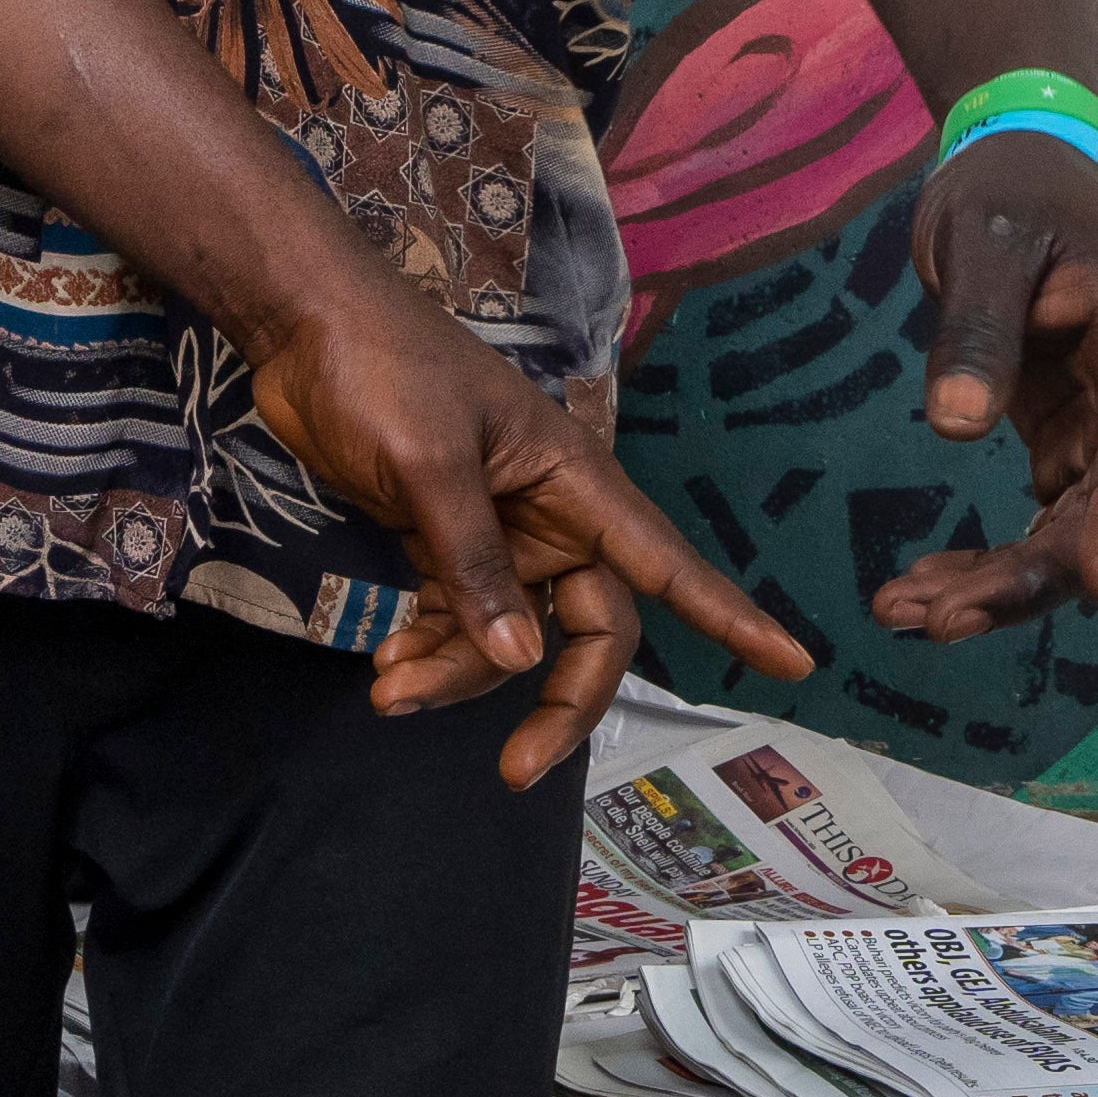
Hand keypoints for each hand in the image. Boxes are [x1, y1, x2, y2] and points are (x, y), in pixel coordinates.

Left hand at [226, 241, 815, 785]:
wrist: (305, 326)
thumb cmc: (383, 371)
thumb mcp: (429, 464)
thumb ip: (474, 561)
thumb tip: (522, 659)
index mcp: (575, 483)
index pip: (668, 563)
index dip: (731, 616)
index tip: (793, 662)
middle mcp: (553, 517)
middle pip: (590, 630)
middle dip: (558, 702)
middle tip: (515, 769)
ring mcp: (500, 533)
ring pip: (511, 638)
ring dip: (460, 677)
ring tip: (390, 691)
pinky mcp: (444, 542)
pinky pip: (461, 621)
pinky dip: (432, 652)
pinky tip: (389, 666)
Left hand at [879, 128, 1097, 640]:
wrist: (1024, 164)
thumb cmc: (1010, 187)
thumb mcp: (983, 237)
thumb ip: (977, 327)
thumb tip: (958, 426)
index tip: (1096, 579)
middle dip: (1031, 573)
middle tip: (941, 621)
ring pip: (1071, 526)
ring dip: (1000, 582)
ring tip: (904, 614)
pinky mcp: (1066, 436)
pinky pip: (1041, 516)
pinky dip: (988, 558)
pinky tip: (921, 592)